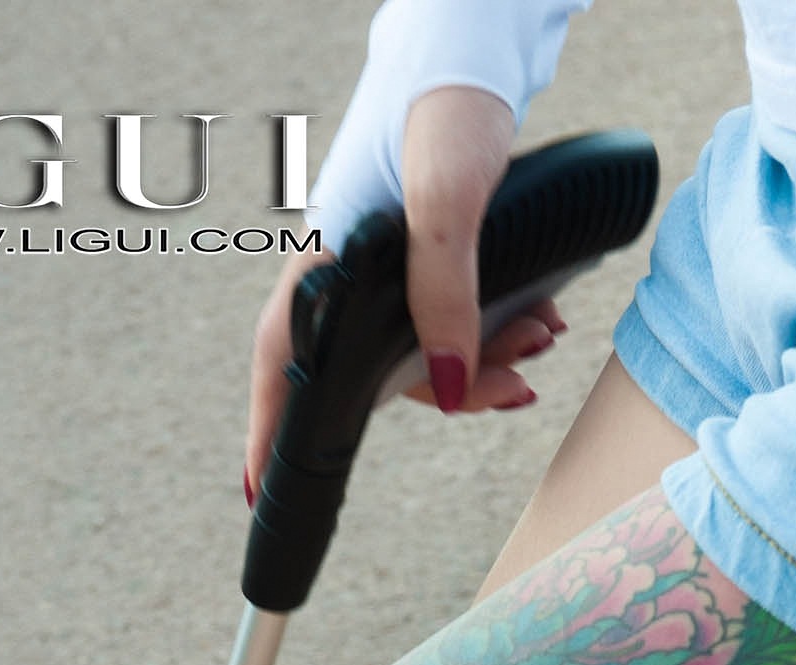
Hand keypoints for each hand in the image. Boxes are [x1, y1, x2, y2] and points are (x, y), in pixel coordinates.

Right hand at [244, 86, 565, 503]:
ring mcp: (380, 263)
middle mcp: (345, 271)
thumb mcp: (448, 201)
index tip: (256, 490)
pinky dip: (489, 330)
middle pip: (372, 370)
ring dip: (482, 359)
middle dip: (445, 391)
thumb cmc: (443, 103)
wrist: (471, 43)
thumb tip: (451, 387)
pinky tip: (536, 320)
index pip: (280, 363)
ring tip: (539, 342)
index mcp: (326, 262)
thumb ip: (444, 292)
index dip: (268, 430)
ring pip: (420, 346)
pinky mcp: (418, 251)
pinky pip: (444, 316)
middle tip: (515, 388)